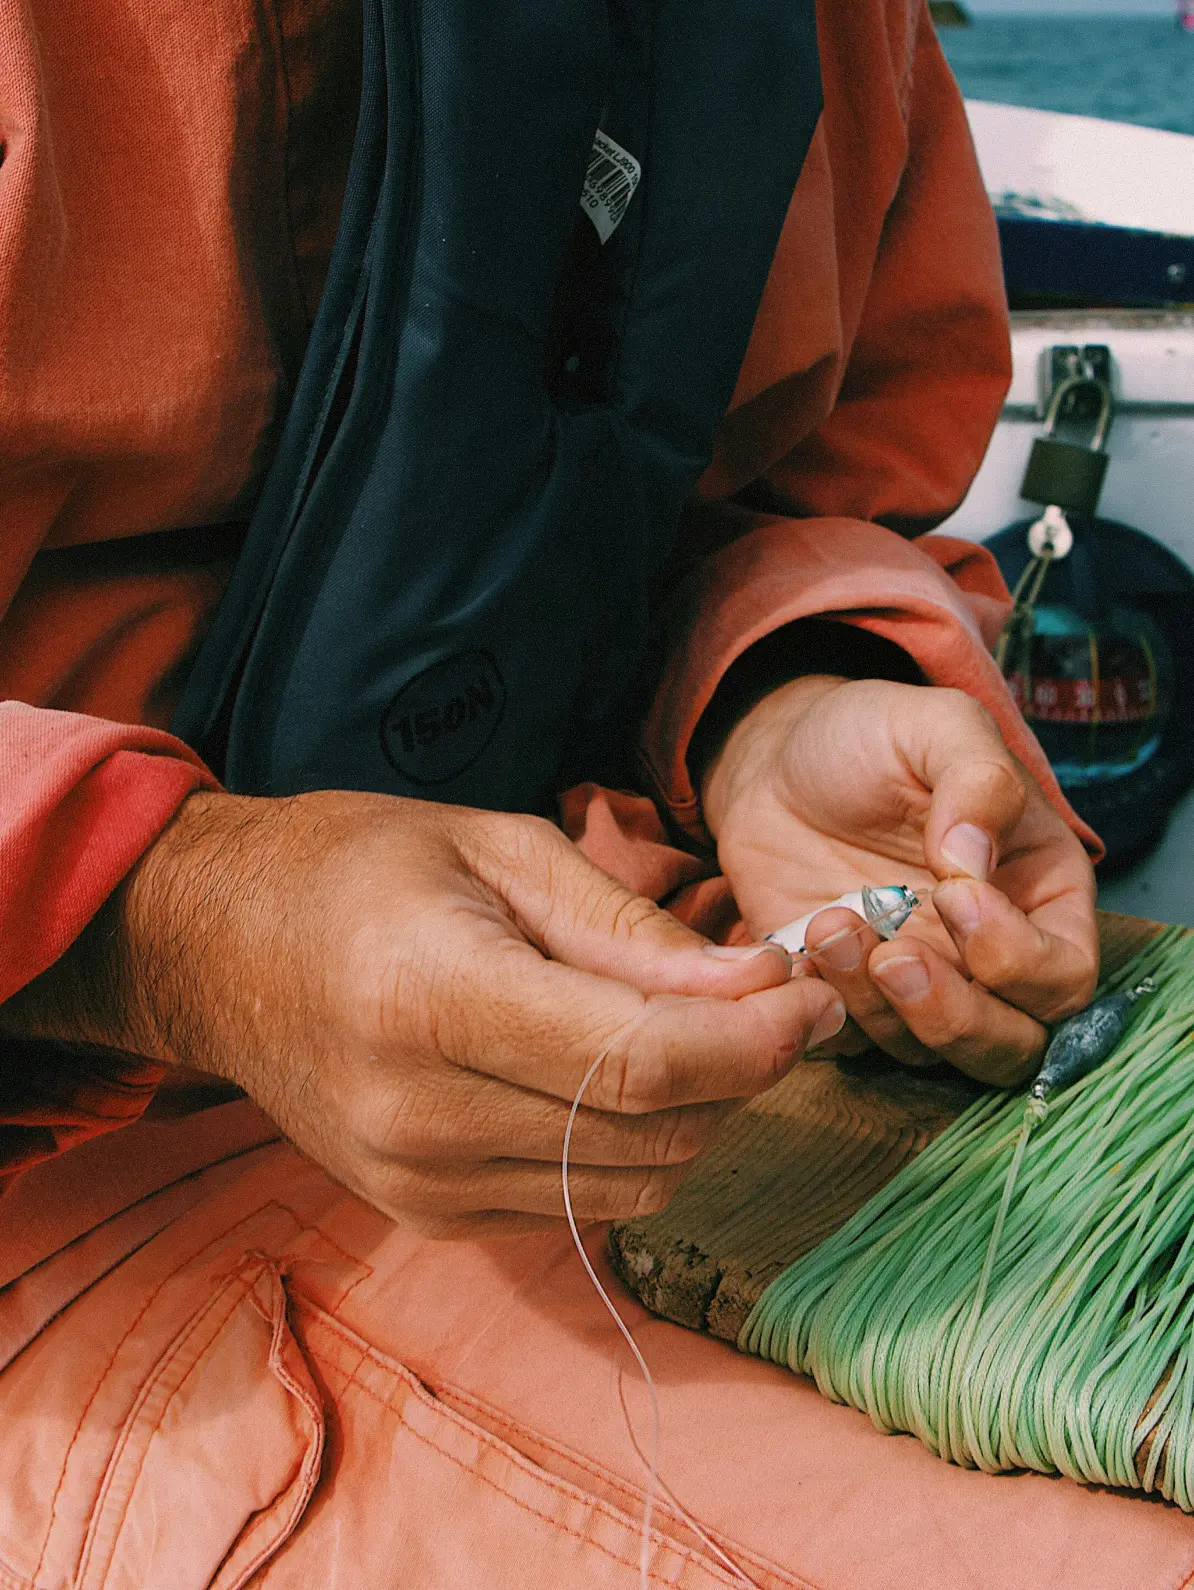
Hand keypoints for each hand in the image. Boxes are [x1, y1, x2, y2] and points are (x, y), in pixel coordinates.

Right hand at [7, 790, 843, 1233]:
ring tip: (706, 1031)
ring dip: (698, 1114)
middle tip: (778, 999)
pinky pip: (580, 1201)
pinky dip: (631, 1145)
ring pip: (632, 1183)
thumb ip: (628, 928)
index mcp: (433, 998)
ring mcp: (418, 1181)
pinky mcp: (425, 1214)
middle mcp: (422, 1115)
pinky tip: (622, 1075)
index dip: (757, 1040)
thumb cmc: (355, 867)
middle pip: (652, 1132)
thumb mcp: (495, 848)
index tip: (814, 997)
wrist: (217, 949)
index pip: (643, 1060)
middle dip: (745, 1071)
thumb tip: (756, 983)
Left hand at [701, 676, 1097, 1084]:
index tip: (956, 894)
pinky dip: (826, 1010)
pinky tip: (800, 946)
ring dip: (878, 1008)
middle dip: (955, 1017)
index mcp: (1038, 896)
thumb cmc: (871, 739)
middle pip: (1009, 1045)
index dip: (1018, 957)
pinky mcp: (847, 996)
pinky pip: (849, 1042)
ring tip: (829, 924)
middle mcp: (986, 957)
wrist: (778, 760)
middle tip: (895, 956)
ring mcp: (916, 983)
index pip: (1064, 975)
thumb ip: (977, 780)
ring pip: (926, 1053)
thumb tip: (974, 859)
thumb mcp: (934, 727)